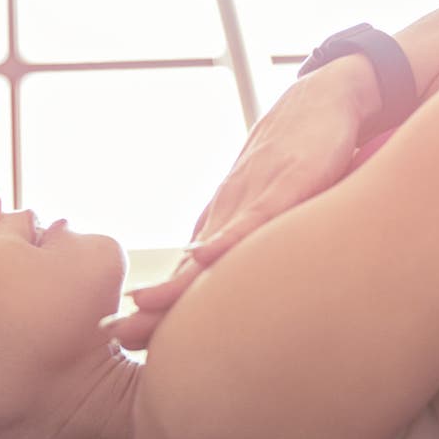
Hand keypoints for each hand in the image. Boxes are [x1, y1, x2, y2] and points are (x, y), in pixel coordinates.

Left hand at [102, 74, 365, 350]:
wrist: (322, 100)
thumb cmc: (299, 160)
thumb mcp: (276, 216)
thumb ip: (256, 253)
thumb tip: (250, 301)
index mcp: (225, 228)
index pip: (187, 279)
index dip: (157, 311)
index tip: (121, 338)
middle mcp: (228, 216)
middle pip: (187, 272)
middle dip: (151, 306)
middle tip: (115, 333)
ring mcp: (253, 198)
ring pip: (211, 250)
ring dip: (175, 280)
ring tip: (142, 306)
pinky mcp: (288, 182)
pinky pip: (255, 216)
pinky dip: (228, 239)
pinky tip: (204, 256)